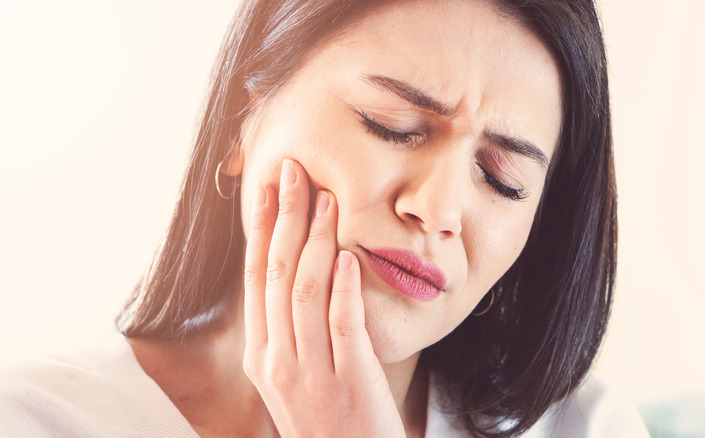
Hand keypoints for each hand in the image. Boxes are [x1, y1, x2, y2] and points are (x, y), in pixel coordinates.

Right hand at [242, 159, 405, 437]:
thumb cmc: (329, 418)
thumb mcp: (295, 376)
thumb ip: (291, 329)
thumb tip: (298, 270)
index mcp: (261, 356)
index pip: (256, 279)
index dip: (262, 230)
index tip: (267, 188)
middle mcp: (277, 362)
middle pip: (276, 275)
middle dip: (285, 219)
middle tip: (295, 173)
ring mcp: (310, 373)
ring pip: (305, 293)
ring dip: (316, 241)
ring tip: (327, 200)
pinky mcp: (349, 382)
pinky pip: (341, 325)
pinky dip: (342, 287)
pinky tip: (347, 255)